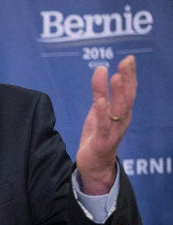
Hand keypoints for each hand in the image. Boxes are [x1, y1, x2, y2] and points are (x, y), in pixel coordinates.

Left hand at [76, 55, 136, 194]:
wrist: (94, 166)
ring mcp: (113, 130)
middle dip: (128, 78)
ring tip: (116, 76)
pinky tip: (99, 100)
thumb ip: (102, 97)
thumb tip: (102, 76)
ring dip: (117, 92)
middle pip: (127, 97)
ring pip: (119, 109)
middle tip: (126, 62)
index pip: (128, 91)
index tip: (128, 59)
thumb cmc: (97, 138)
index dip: (129, 75)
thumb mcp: (99, 114)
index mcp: (122, 113)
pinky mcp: (102, 140)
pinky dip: (102, 111)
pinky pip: (104, 125)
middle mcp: (122, 120)